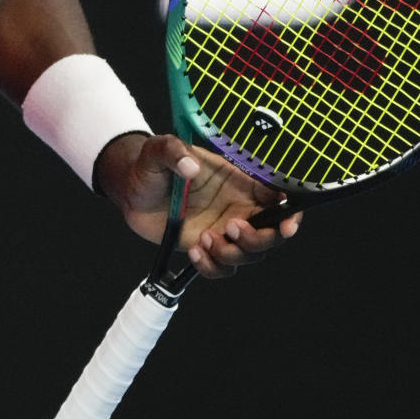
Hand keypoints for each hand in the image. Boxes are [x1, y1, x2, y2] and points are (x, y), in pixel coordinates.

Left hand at [94, 133, 301, 279]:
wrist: (130, 187)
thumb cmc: (151, 163)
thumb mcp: (159, 150)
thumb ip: (174, 152)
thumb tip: (189, 166)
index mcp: (238, 181)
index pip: (277, 198)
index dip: (290, 212)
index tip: (288, 223)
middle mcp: (237, 207)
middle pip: (270, 234)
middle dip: (258, 239)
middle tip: (230, 227)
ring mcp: (222, 230)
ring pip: (248, 255)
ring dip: (231, 254)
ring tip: (204, 238)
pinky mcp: (206, 247)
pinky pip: (222, 268)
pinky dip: (212, 267)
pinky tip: (194, 252)